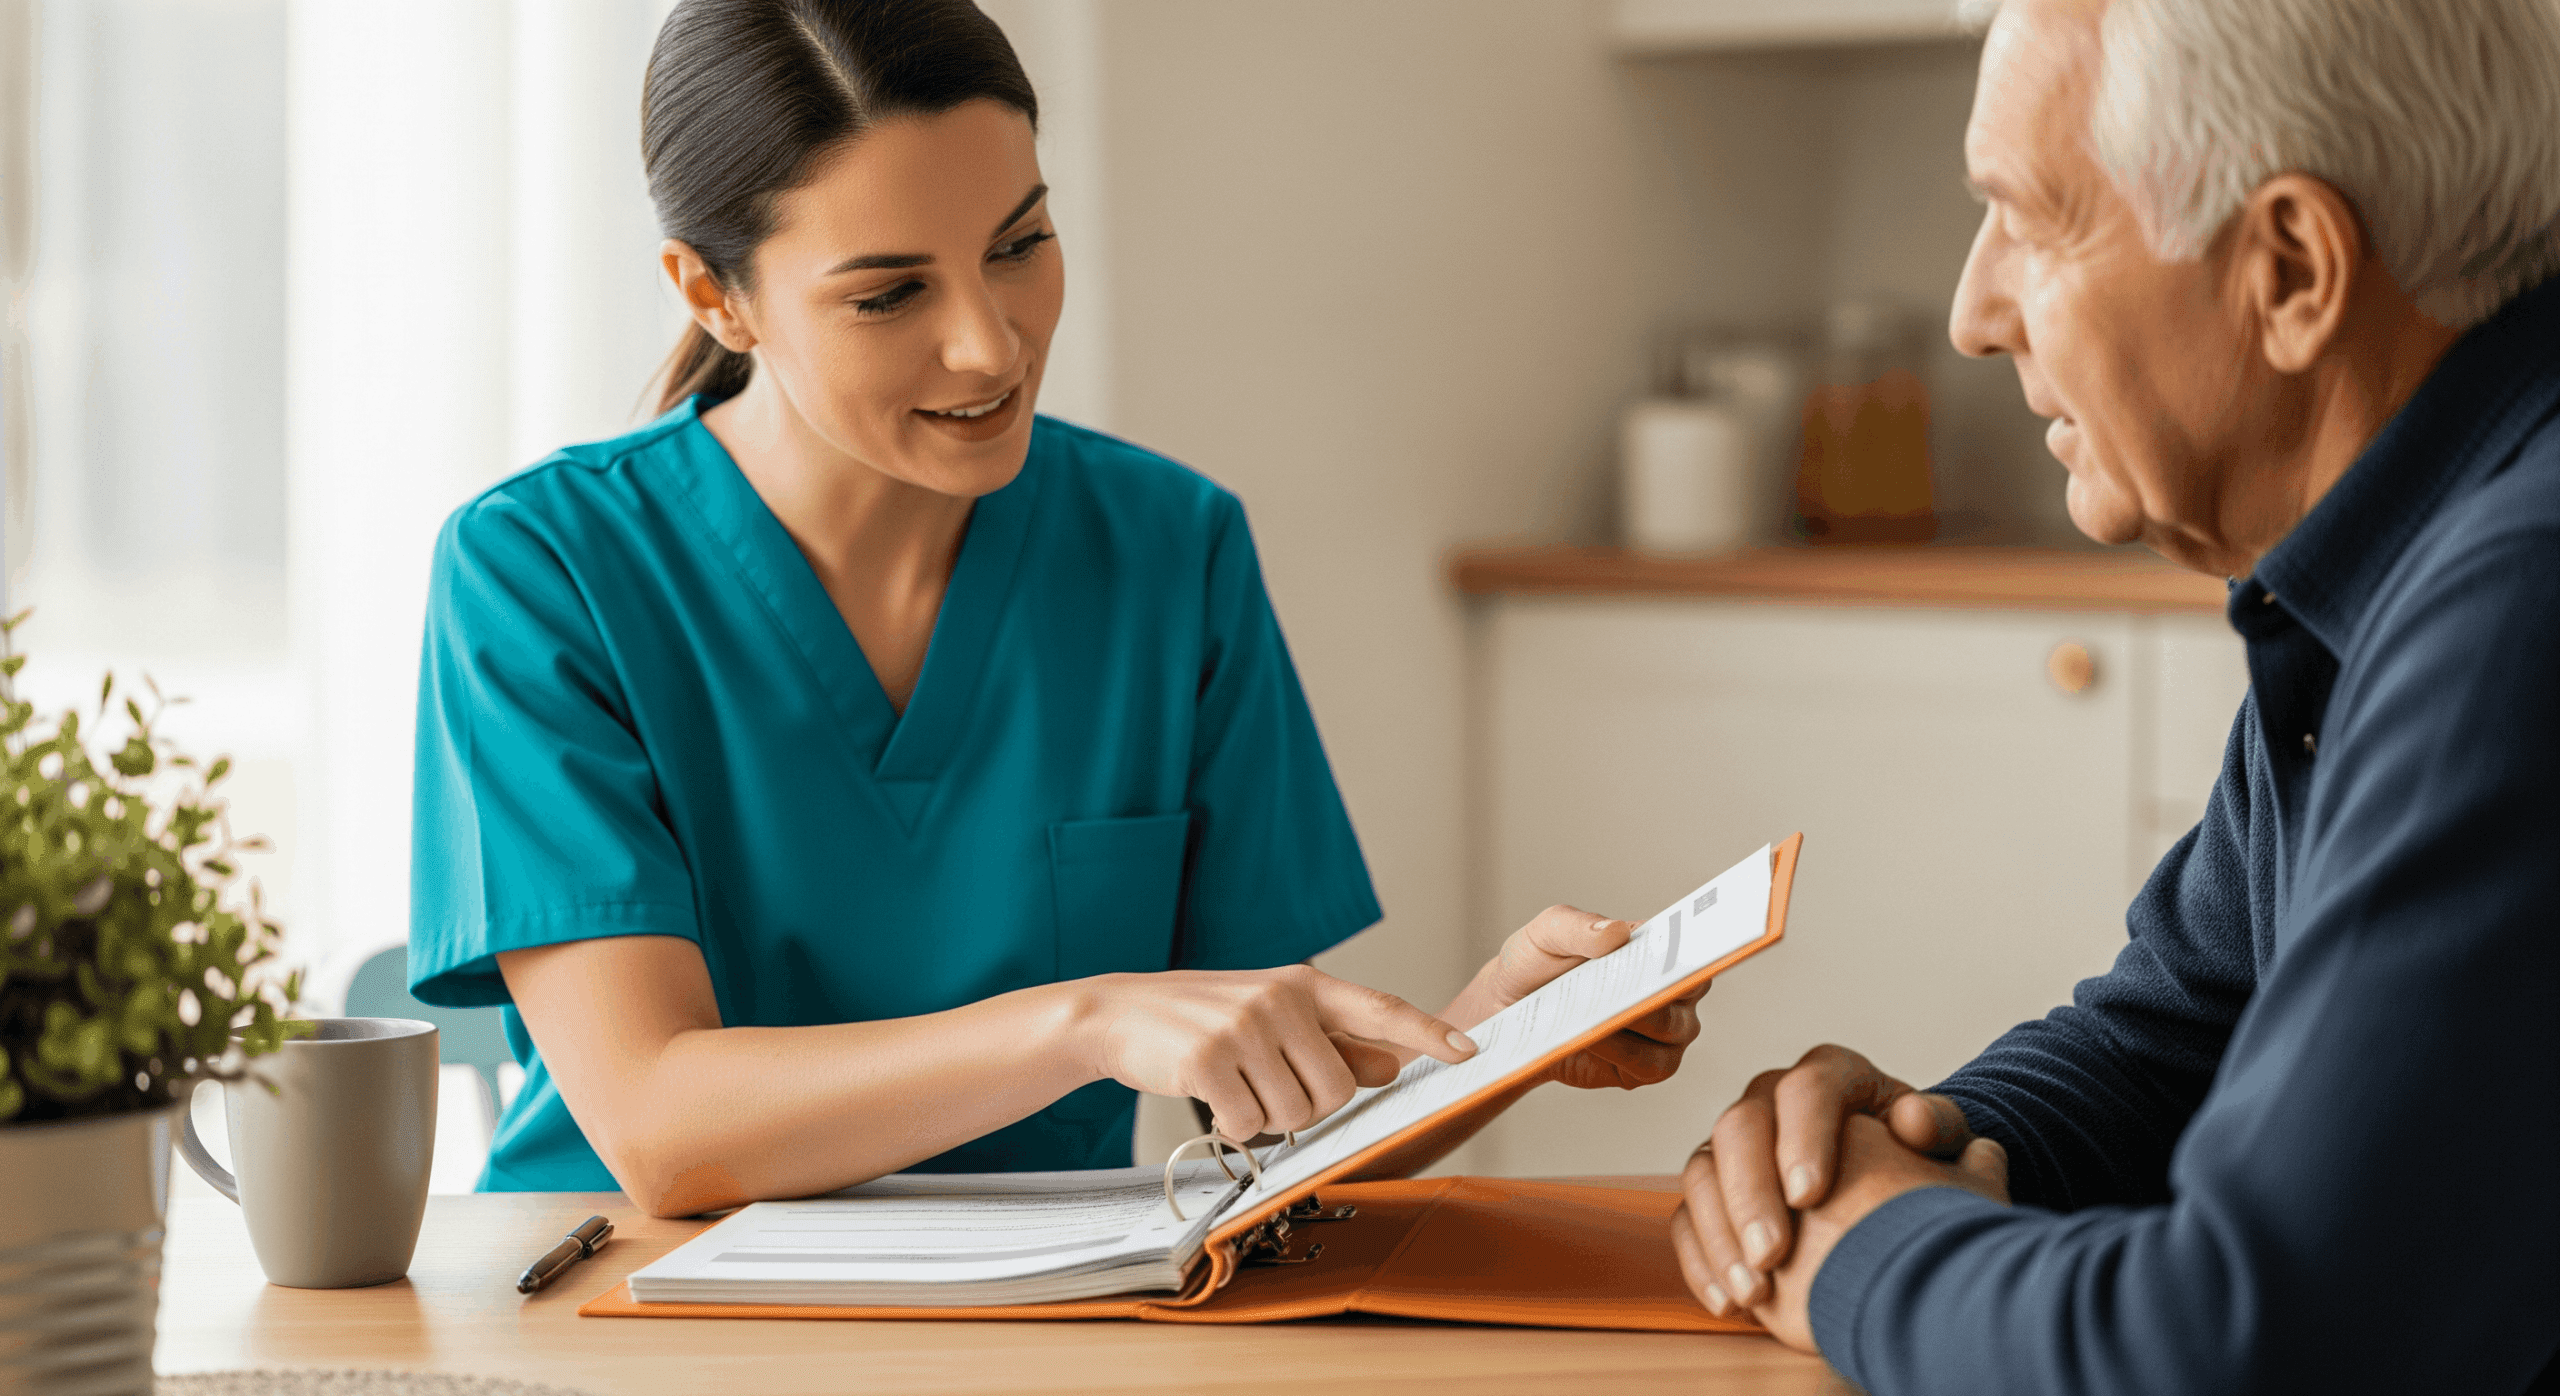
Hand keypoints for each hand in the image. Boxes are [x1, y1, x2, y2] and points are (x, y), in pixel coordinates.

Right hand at [1075, 966, 1477, 1138]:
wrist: (1118, 1014)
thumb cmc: (1203, 1019)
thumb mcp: (1271, 1017)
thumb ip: (1334, 1042)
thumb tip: (1393, 1065)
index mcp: (1303, 984)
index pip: (1380, 1009)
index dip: (1426, 1035)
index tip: (1468, 1053)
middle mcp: (1280, 999)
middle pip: (1338, 1089)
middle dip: (1309, 1107)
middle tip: (1268, 1087)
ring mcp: (1244, 1026)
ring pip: (1296, 1114)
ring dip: (1268, 1119)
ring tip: (1237, 1087)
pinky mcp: (1209, 1059)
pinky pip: (1250, 1122)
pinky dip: (1233, 1124)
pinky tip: (1212, 1097)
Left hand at [1443, 905, 1707, 1088]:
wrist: (1509, 1010)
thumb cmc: (1538, 963)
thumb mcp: (1549, 933)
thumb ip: (1581, 927)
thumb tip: (1617, 933)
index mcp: (1660, 950)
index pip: (1694, 946)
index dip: (1700, 946)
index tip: (1687, 945)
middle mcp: (1673, 992)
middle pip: (1684, 991)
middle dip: (1652, 988)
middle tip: (1620, 986)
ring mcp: (1664, 1034)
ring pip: (1669, 1032)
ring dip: (1630, 1022)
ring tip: (1591, 1015)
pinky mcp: (1644, 1069)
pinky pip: (1647, 1065)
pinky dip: (1619, 1053)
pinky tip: (1588, 1039)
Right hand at [1666, 1045, 1998, 1329]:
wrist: (1896, 1200)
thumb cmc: (1921, 1167)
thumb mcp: (1942, 1143)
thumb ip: (1939, 1127)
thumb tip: (1914, 1122)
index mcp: (1831, 1077)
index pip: (1806, 1089)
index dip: (1803, 1139)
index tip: (1811, 1196)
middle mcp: (1772, 1100)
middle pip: (1741, 1127)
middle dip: (1751, 1194)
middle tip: (1772, 1254)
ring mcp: (1737, 1146)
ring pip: (1703, 1172)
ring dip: (1721, 1234)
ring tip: (1754, 1292)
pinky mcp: (1715, 1191)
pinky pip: (1688, 1219)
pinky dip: (1703, 1263)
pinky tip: (1730, 1305)